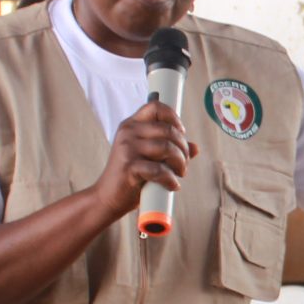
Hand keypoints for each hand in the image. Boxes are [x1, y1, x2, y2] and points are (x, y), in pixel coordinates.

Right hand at [92, 99, 196, 221]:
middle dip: (183, 148)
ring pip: (167, 148)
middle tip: (183, 164)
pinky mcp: (129, 166)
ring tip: (179, 174)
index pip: (155, 106)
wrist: (107, 197)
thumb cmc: (131, 177)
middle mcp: (128, 132)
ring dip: (180, 163)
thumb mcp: (149, 158)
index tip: (182, 134)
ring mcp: (127, 148)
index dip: (174, 117)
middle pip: (168, 129)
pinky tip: (172, 185)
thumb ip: (170, 150)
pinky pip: (159, 170)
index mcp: (131, 125)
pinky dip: (170, 179)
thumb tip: (196, 147)